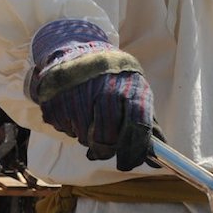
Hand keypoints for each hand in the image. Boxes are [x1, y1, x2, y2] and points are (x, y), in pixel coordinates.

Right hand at [28, 19, 155, 170]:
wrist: (76, 49)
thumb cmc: (112, 76)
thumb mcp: (134, 89)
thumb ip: (146, 122)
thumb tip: (158, 157)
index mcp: (128, 87)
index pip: (136, 125)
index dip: (134, 149)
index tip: (129, 162)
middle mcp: (103, 89)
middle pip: (106, 137)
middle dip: (106, 145)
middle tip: (105, 140)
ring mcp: (76, 95)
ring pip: (84, 137)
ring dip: (87, 134)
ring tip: (89, 112)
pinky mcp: (54, 100)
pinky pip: (65, 129)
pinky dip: (70, 125)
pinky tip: (74, 107)